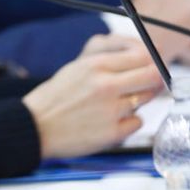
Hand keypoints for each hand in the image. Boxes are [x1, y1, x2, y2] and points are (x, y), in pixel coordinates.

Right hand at [23, 36, 162, 157]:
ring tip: (116, 104)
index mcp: (95, 66)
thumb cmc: (54, 98)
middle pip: (152, 76)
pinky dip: (128, 121)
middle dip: (156, 79)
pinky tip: (110, 121)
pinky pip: (137, 122)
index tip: (153, 64)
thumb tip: (145, 58)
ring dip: (138, 100)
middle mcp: (106, 86)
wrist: (33, 127)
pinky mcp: (113, 133)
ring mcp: (111, 110)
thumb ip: (108, 62)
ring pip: (146, 99)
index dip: (152, 60)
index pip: (142, 56)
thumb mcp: (76, 68)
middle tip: (150, 83)